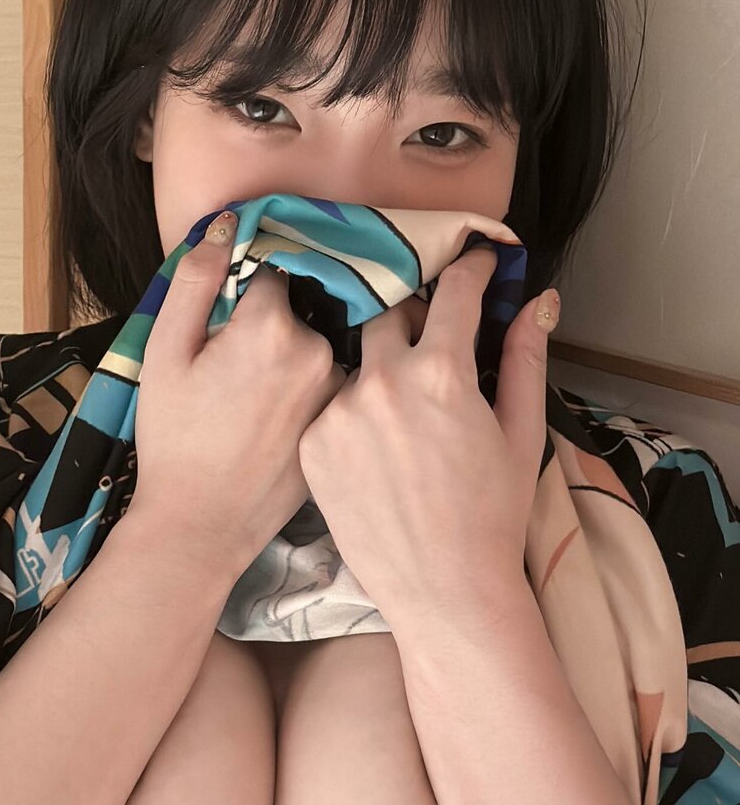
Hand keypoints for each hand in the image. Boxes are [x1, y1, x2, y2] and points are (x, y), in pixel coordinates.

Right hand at [132, 211, 346, 578]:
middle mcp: (320, 351)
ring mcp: (338, 390)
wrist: (201, 524)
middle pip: (296, 310)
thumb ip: (196, 279)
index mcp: (273, 326)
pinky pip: (326, 382)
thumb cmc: (174, 437)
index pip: (270, 273)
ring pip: (313, 345)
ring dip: (288, 355)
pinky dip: (304, 387)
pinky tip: (272, 420)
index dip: (244, 290)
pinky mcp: (342, 422)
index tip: (227, 316)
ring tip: (251, 399)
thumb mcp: (165, 351)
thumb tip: (226, 223)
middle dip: (267, 324)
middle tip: (231, 369)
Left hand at [297, 246, 558, 632]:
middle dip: (413, 314)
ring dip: (380, 364)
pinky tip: (375, 443)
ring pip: (357, 357)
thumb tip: (538, 300)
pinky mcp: (312, 442)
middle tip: (431, 340)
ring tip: (401, 405)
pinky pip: (331, 401)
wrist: (442, 591)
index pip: (451, 292)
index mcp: (441, 373)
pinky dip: (354, 407)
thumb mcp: (519, 433)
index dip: (467, 267)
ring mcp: (339, 412)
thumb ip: (523, 357)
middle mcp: (382, 382)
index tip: (473, 260)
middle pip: (388, 312)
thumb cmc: (492, 514)